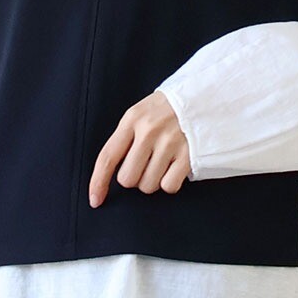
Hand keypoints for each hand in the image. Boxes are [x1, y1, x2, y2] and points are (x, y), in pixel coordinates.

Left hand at [89, 90, 190, 205]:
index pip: (107, 157)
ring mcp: (170, 143)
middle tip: (145, 164)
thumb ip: (125, 139)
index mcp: (132, 120)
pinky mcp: (188, 155)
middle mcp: (149, 131)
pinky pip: (169, 186)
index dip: (98, 182)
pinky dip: (170, 182)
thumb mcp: (141, 114)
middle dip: (134, 177)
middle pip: (128, 179)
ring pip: (148, 185)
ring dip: (152, 181)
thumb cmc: (166, 111)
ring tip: (162, 163)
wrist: (202, 97)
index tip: (95, 200)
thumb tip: (108, 173)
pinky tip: (174, 167)